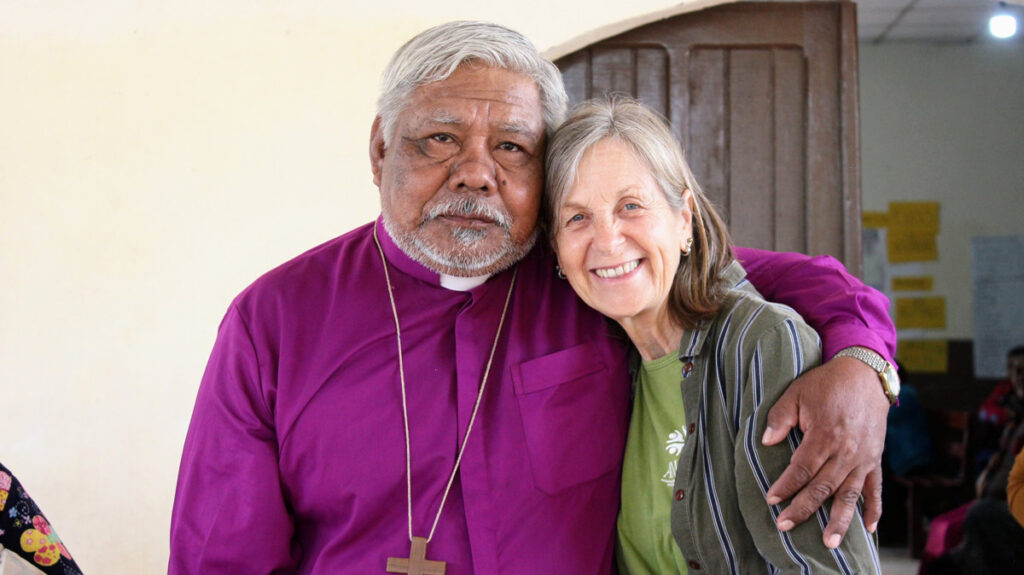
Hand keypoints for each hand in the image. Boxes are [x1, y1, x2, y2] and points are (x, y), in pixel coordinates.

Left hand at [762, 356, 888, 547]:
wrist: (865, 374)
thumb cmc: (826, 383)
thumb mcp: (797, 393)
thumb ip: (780, 418)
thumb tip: (766, 442)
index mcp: (825, 435)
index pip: (802, 469)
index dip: (786, 486)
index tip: (772, 499)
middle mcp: (846, 452)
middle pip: (823, 487)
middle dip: (803, 509)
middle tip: (785, 526)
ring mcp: (863, 458)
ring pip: (850, 495)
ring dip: (840, 520)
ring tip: (830, 543)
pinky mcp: (875, 458)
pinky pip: (875, 488)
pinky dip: (873, 509)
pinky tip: (868, 528)